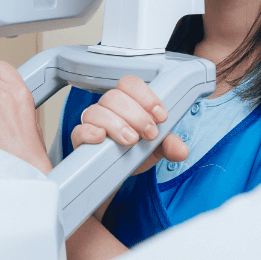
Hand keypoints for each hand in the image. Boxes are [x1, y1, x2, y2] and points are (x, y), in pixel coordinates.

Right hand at [71, 75, 188, 174]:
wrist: (118, 175)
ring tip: (132, 141)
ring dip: (117, 125)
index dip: (146, 97)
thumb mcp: (156, 148)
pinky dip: (90, 132)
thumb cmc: (135, 153)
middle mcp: (108, 108)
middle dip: (136, 115)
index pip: (131, 84)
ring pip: (97, 111)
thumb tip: (181, 150)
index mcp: (127, 102)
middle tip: (150, 133)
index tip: (160, 116)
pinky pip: (79, 130)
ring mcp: (92, 122)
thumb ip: (169, 145)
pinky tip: (101, 137)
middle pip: (115, 97)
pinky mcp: (81, 139)